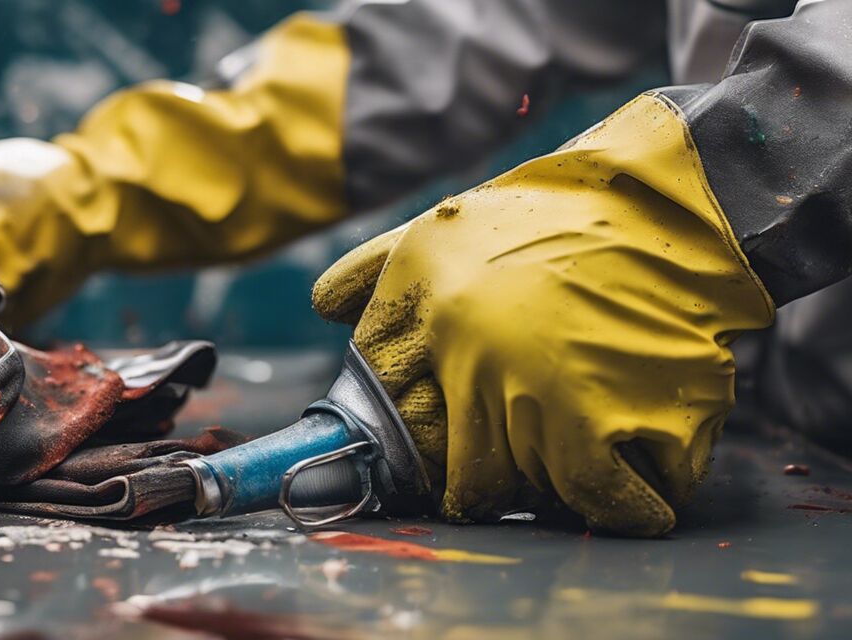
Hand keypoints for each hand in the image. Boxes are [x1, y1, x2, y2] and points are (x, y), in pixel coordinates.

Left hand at [312, 94, 773, 535]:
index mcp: (426, 313)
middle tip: (515, 468)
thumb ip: (374, 267)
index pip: (389, 412)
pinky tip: (638, 490)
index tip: (436, 455)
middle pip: (456, 472)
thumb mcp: (445, 225)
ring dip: (556, 489)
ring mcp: (537, 397)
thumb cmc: (557, 214)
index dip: (413, 443)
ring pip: (526, 493)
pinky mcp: (607, 424)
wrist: (673, 202)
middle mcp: (472, 360)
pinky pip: (604, 502)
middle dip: (484, 479)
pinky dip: (628, 507)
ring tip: (584, 456)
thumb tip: (323, 306)